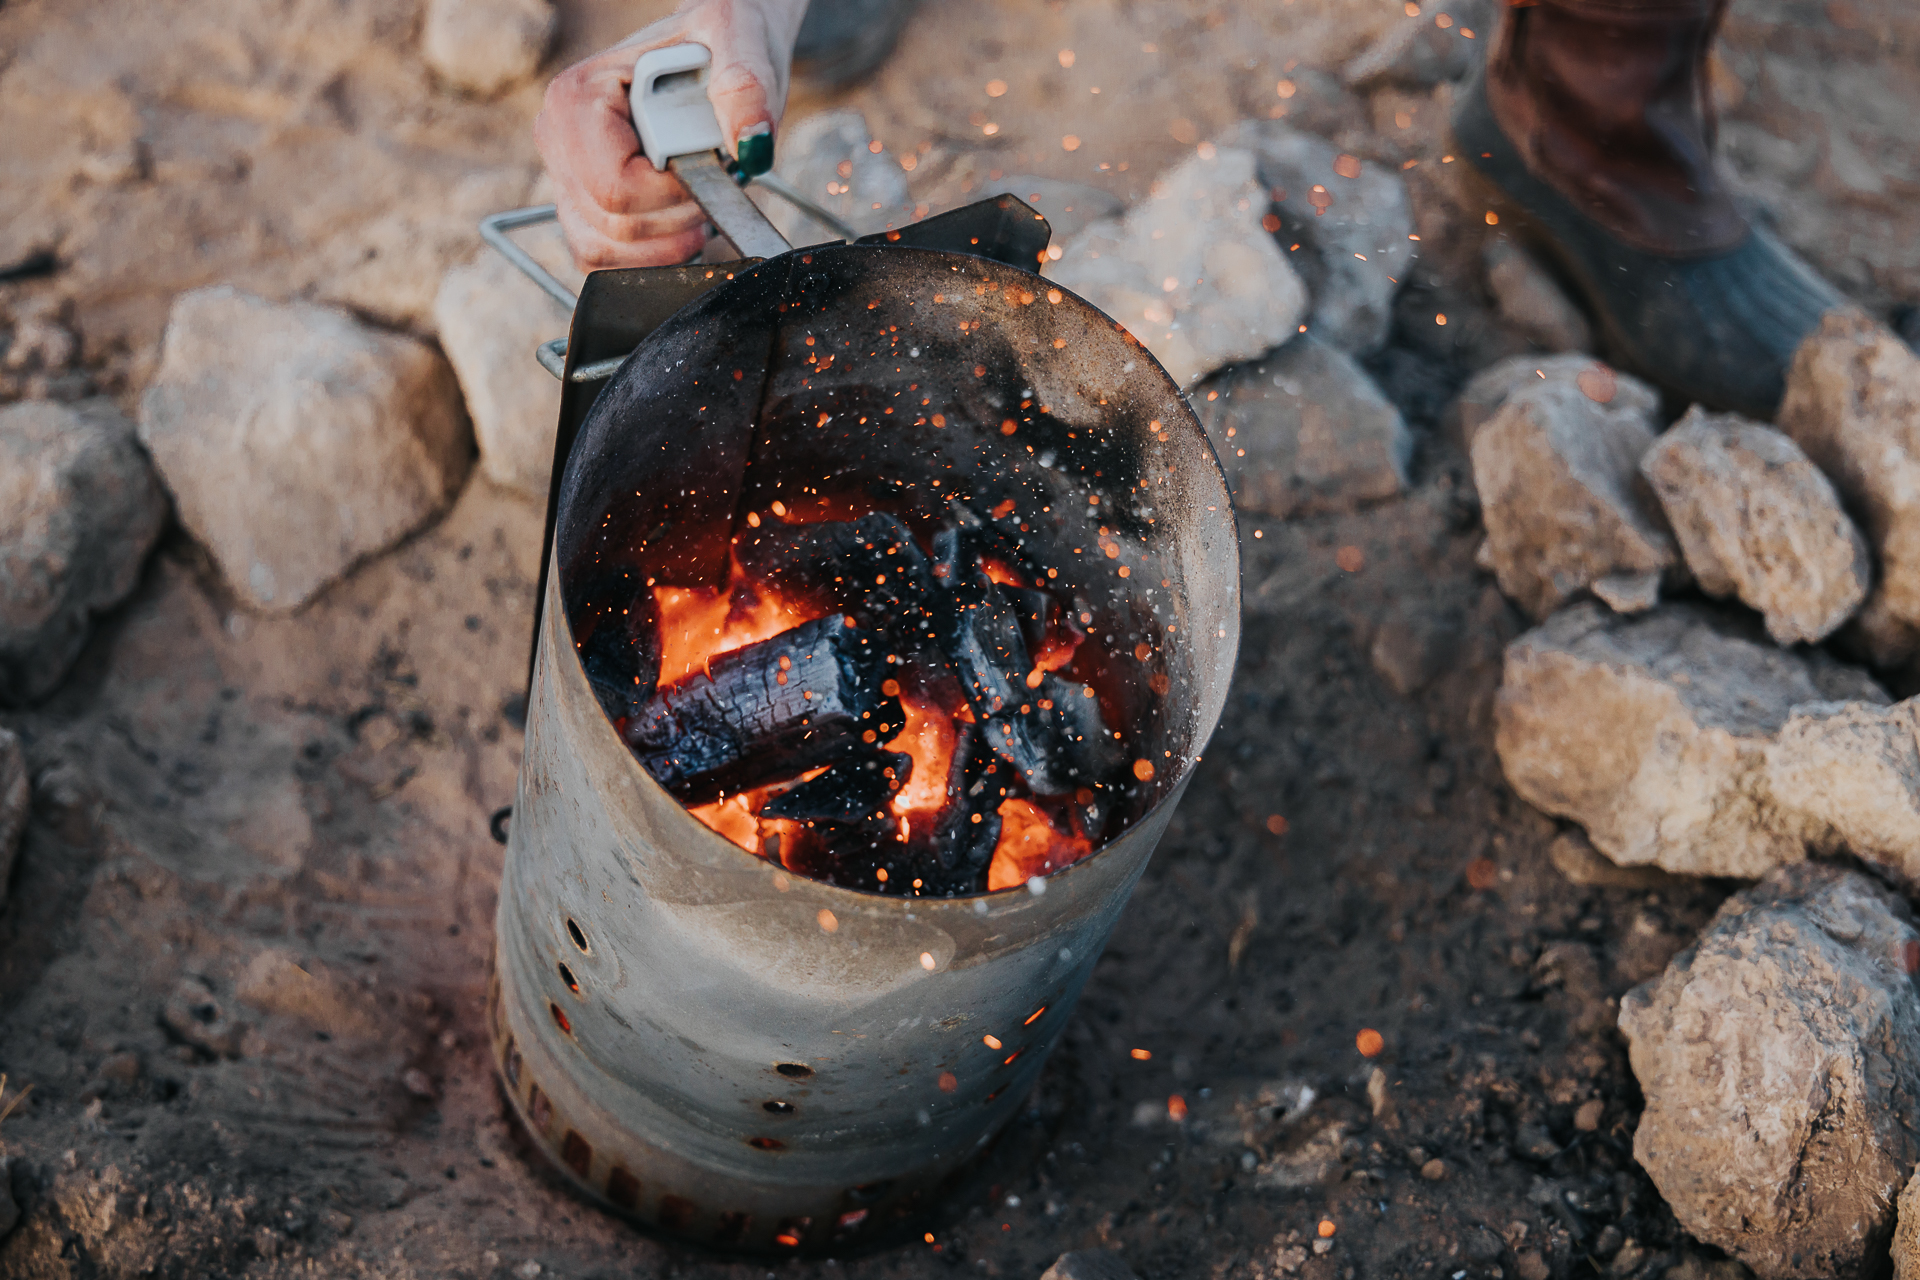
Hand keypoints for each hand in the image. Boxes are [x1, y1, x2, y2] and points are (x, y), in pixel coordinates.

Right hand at [533, 0, 809, 270]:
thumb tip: (750, 140)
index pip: (616, 187)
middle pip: (612, 226)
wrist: (710, 54)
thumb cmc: (715, 45)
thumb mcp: (737, 41)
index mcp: (578, 97)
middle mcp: (558, 139)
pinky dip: (649, 259)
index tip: (711, 172)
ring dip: (665, 245)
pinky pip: (603, 262)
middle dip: (677, 221)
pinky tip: (681, 227)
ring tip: (699, 203)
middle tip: (713, 185)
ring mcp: (564, 178)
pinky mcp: (580, 209)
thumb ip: (744, 85)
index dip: (673, 196)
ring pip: (603, 253)